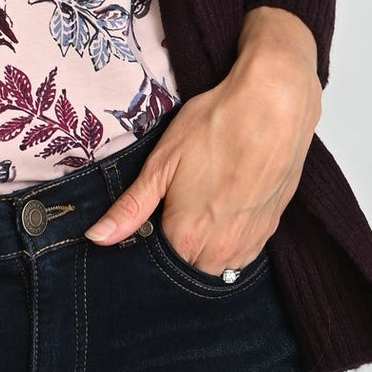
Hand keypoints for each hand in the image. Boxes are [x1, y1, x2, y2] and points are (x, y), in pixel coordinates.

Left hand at [82, 8, 320, 272]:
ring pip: (219, 263)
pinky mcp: (272, 227)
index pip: (159, 262)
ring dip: (207, 246)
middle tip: (177, 205)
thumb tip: (97, 238)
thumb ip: (131, 207)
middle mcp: (221, 251)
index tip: (153, 214)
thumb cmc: (216, 126)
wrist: (274, 105)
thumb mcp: (162, 162)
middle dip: (179, 246)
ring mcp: (250, 241)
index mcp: (186, 238)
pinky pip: (245, 252)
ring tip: (203, 204)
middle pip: (189, 266)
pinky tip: (227, 206)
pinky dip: (232, 239)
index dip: (151, 239)